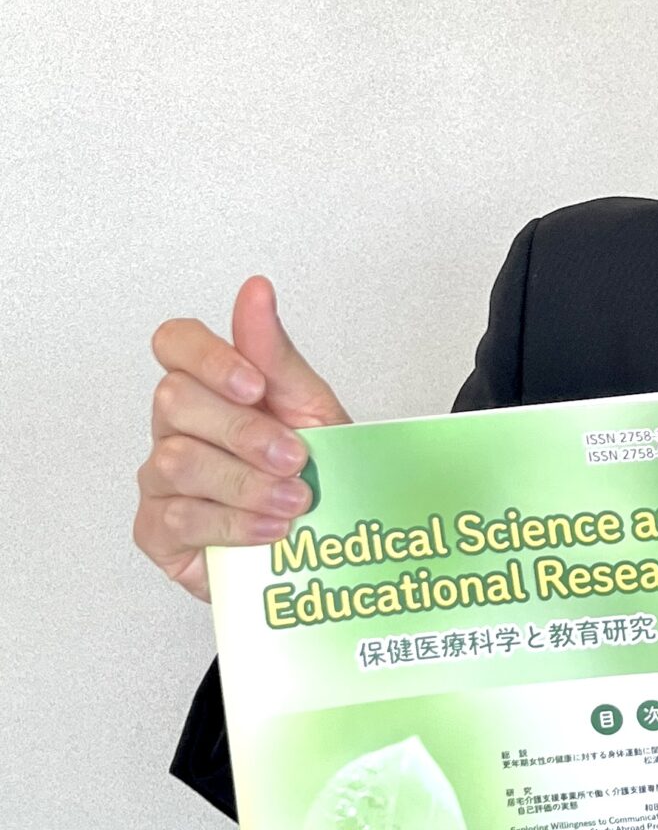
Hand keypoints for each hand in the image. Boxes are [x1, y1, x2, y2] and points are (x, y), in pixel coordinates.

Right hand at [135, 275, 351, 601]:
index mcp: (208, 386)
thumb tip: (255, 289)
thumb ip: (275, 352)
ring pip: (176, 462)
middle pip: (173, 401)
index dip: (208, 358)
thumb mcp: (309, 406)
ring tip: (295, 501)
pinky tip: (272, 529)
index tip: (254, 386)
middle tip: (295, 458)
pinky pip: (177, 518)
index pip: (173, 342)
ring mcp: (159, 479)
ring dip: (247, 483)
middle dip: (244, 432)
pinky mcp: (156, 532)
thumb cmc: (314, 469)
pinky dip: (234, 524)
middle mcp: (174, 428)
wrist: (328, 540)